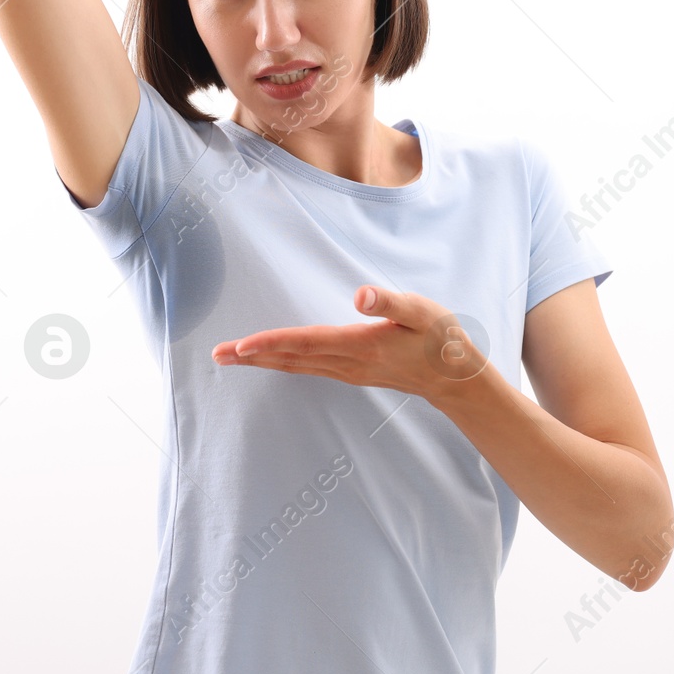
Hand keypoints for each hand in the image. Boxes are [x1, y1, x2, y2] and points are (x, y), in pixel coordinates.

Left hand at [210, 286, 489, 403]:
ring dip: (261, 362)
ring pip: (295, 366)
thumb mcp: (422, 312)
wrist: (456, 378)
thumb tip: (360, 295)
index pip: (306, 343)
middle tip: (217, 355)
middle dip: (252, 357)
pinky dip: (281, 364)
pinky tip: (269, 360)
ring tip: (230, 358)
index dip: (272, 342)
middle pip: (290, 359)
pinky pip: (307, 369)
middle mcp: (348, 363)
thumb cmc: (441, 339)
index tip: (241, 345)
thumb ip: (390, 303)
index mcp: (361, 345)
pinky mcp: (351, 372)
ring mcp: (348, 371)